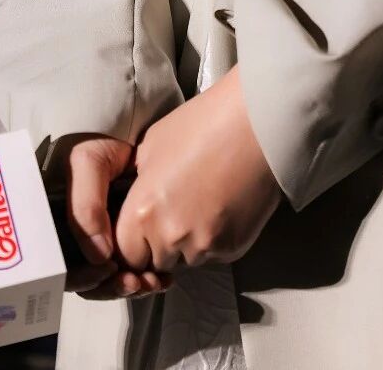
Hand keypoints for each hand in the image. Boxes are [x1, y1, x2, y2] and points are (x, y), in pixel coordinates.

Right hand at [50, 133, 173, 299]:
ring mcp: (96, 241)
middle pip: (85, 281)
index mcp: (54, 222)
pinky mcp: (121, 242)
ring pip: (106, 283)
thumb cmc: (101, 138)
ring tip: (153, 280)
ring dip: (128, 287)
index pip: (61, 267)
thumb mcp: (86, 162)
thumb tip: (100, 259)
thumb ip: (85, 208)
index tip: (109, 270)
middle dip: (111, 287)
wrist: (130, 126)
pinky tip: (161, 277)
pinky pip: (126, 274)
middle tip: (138, 281)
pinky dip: (143, 280)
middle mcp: (72, 237)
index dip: (83, 278)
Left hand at [100, 67, 283, 292]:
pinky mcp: (233, 248)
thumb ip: (139, 183)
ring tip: (204, 199)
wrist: (257, 123)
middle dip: (162, 242)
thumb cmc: (206, 123)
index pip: (126, 254)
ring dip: (190, 240)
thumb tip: (135, 198)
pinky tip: (224, 203)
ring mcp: (205, 246)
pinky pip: (214, 254)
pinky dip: (216, 236)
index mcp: (144, 211)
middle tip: (178, 207)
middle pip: (157, 260)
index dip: (134, 241)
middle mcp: (171, 236)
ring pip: (188, 259)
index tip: (143, 228)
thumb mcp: (152, 146)